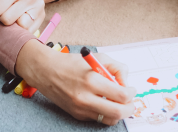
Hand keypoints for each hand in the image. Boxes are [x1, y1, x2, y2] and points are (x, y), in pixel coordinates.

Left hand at [0, 0, 45, 32]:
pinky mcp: (41, 17)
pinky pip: (28, 31)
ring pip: (20, 27)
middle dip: (1, 18)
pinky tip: (19, 19)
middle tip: (3, 12)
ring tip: (12, 15)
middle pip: (7, 20)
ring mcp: (37, 8)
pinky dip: (21, 28)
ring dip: (12, 24)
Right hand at [17, 40, 135, 125]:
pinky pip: (98, 118)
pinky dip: (105, 112)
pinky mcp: (77, 114)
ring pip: (109, 120)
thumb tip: (126, 83)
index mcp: (92, 80)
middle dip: (129, 108)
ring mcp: (81, 108)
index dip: (131, 93)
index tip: (131, 89)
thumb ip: (117, 68)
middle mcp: (86, 98)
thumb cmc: (72, 63)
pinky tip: (102, 101)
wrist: (46, 71)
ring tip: (118, 102)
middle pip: (118, 112)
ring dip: (118, 112)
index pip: (122, 95)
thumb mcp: (97, 58)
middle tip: (130, 101)